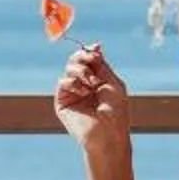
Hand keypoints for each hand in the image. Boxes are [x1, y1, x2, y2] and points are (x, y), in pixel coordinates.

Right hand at [52, 42, 134, 164]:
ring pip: (69, 69)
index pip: (89, 60)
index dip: (90, 52)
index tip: (96, 50)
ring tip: (92, 83)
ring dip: (81, 70)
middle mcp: (84, 86)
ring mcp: (72, 94)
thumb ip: (101, 64)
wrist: (108, 134)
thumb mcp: (112, 82)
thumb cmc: (116, 112)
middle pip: (76, 61)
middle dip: (83, 56)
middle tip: (90, 59)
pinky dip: (74, 82)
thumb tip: (94, 46)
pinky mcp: (62, 103)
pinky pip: (62, 82)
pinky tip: (84, 92)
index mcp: (97, 81)